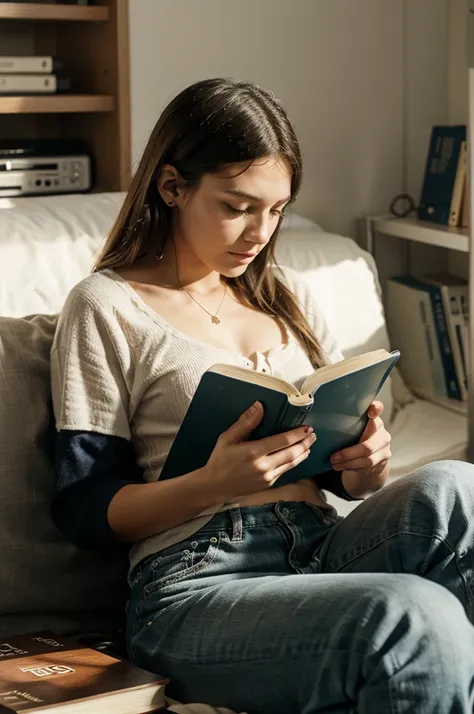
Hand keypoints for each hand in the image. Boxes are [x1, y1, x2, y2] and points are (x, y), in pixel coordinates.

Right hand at [202, 401, 316, 501]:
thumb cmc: (220, 460)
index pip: (283, 441)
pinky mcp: (268, 484)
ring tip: (310, 444)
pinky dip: (294, 462)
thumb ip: (245, 422)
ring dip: (303, 453)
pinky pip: (285, 471)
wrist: (214, 487)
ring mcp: (267, 477)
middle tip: (313, 434)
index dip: (297, 434)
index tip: (306, 427)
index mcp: (254, 452)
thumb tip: (259, 406)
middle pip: (292, 453)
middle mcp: (263, 466)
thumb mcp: (228, 438)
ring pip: (292, 464)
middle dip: (305, 443)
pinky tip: (297, 456)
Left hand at [330, 401, 390, 496]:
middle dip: (347, 454)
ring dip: (348, 463)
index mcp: (374, 419)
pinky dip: (353, 468)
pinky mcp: (383, 460)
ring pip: (367, 460)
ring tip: (335, 464)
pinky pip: (367, 467)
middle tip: (332, 458)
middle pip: (367, 446)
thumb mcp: (354, 428)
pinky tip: (343, 466)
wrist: (373, 454)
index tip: (370, 411)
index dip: (376, 409)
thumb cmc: (357, 437)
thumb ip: (346, 422)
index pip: (378, 409)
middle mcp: (382, 432)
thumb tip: (318, 420)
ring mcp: (385, 448)